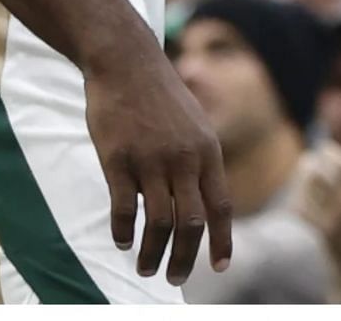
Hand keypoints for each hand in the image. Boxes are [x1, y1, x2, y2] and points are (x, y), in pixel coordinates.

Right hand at [83, 45, 233, 285]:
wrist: (127, 62)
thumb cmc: (160, 96)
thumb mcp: (194, 125)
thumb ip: (200, 161)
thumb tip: (202, 202)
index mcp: (207, 151)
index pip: (221, 206)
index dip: (222, 240)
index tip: (220, 267)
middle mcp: (184, 159)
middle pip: (192, 222)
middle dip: (185, 257)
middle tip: (175, 279)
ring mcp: (151, 160)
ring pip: (160, 222)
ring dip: (154, 252)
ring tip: (147, 268)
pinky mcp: (118, 159)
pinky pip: (124, 207)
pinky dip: (124, 230)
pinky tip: (123, 241)